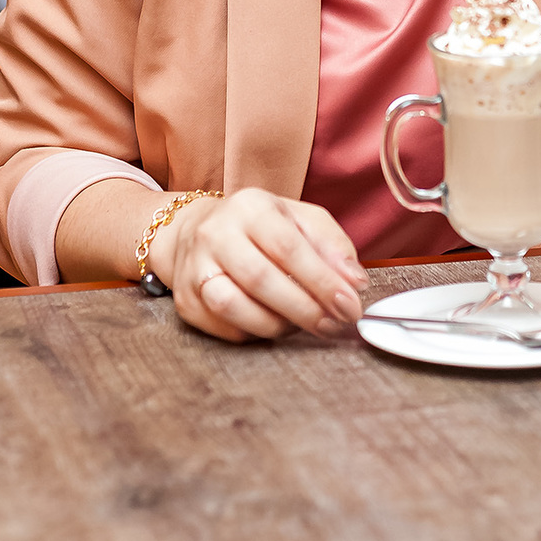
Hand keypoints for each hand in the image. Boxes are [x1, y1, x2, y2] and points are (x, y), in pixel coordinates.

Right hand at [147, 188, 367, 343]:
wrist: (196, 231)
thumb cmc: (260, 227)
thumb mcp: (300, 220)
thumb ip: (332, 246)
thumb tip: (355, 282)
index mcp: (250, 207)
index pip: (288, 246)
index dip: (322, 281)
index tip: (350, 306)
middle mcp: (216, 234)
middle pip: (260, 279)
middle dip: (304, 309)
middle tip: (334, 325)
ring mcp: (195, 268)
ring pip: (233, 306)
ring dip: (277, 324)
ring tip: (302, 325)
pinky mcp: (185, 300)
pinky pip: (223, 328)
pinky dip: (255, 333)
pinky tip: (273, 325)